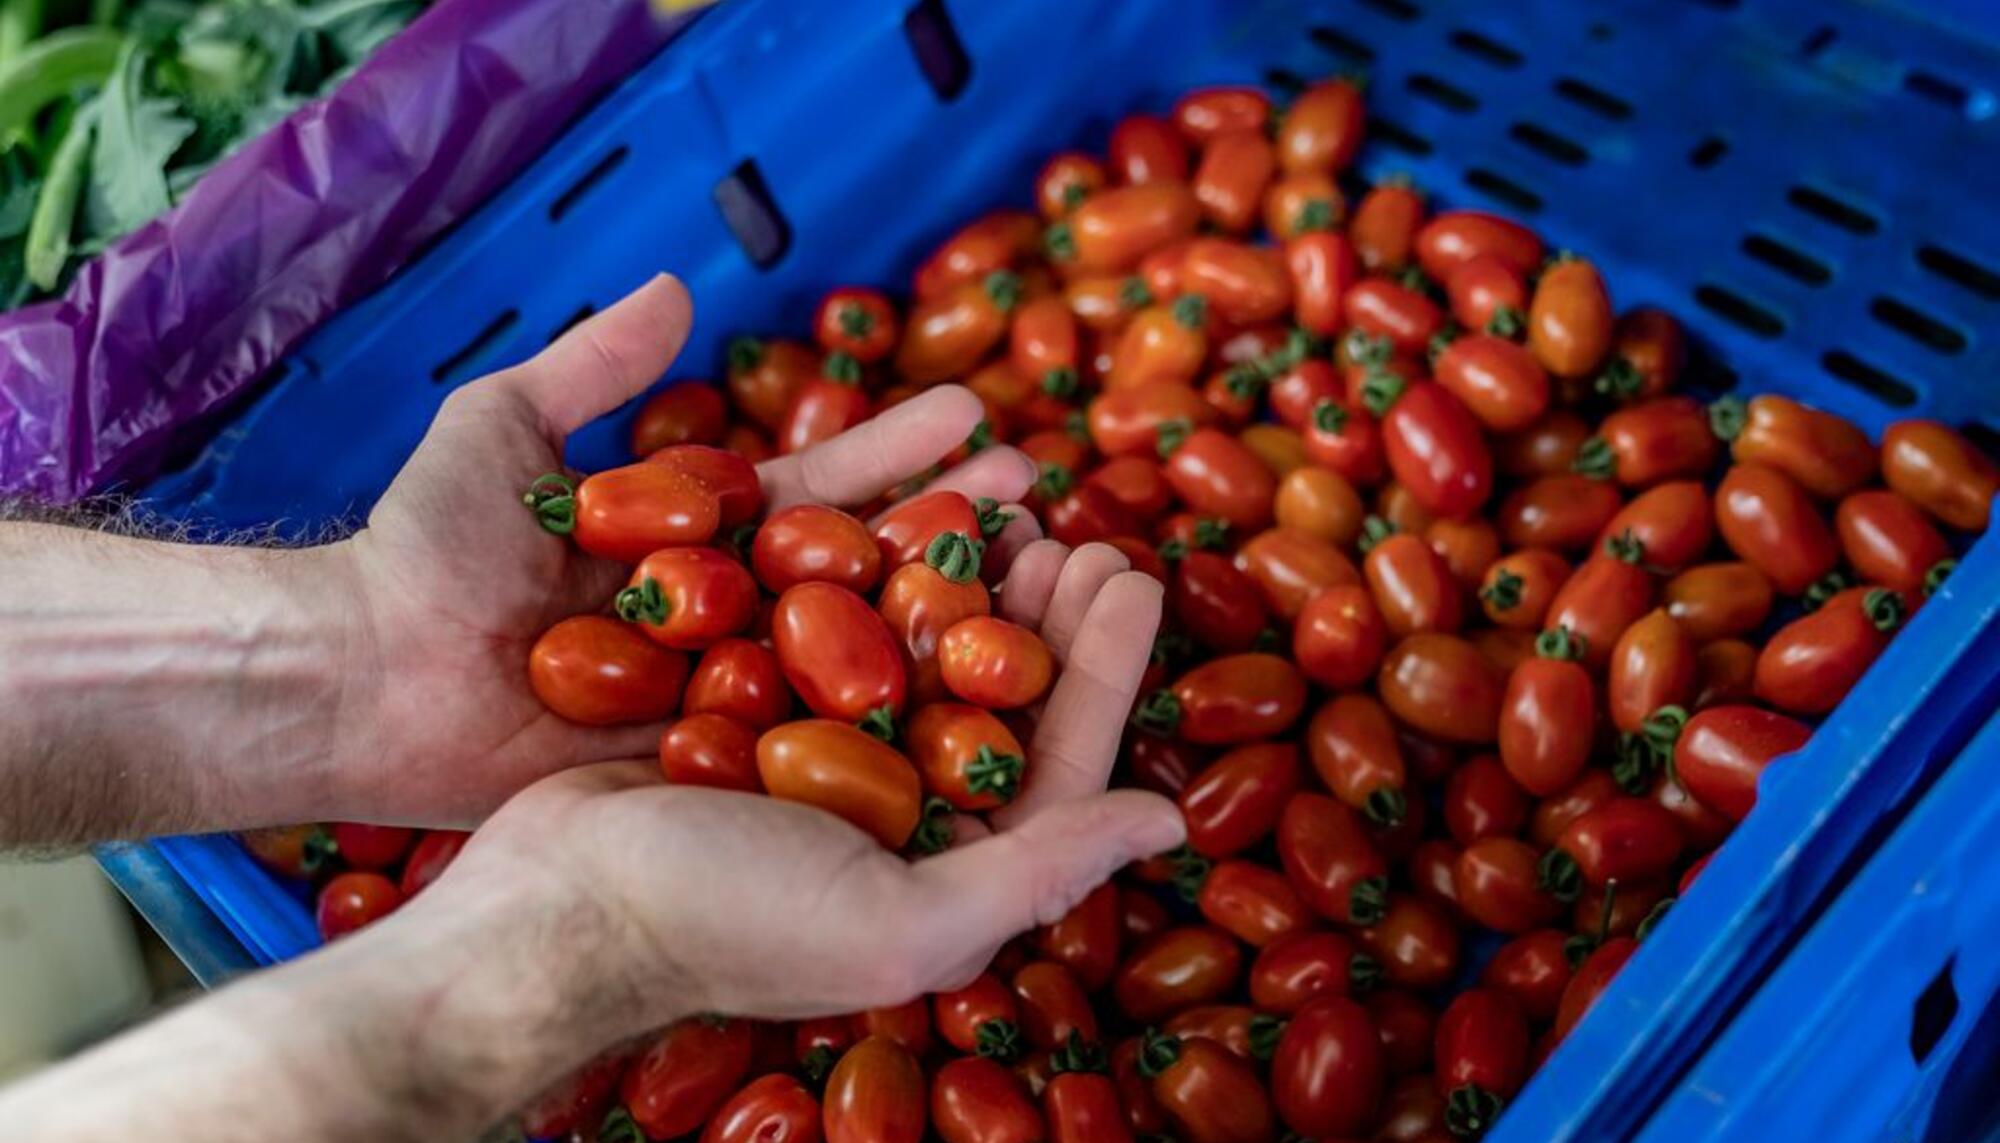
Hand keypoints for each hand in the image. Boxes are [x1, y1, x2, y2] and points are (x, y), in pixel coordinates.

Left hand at [324, 275, 1042, 824]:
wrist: (360, 678)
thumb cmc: (420, 551)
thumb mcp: (504, 429)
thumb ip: (592, 366)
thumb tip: (680, 287)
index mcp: (691, 541)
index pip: (818, 491)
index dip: (893, 452)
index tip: (972, 415)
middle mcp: (722, 620)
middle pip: (856, 575)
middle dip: (946, 532)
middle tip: (1037, 497)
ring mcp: (717, 699)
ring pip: (845, 662)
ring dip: (936, 627)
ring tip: (1029, 587)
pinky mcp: (698, 770)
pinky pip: (795, 751)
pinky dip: (874, 732)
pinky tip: (958, 711)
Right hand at [422, 544, 1178, 1031]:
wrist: (543, 900)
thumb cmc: (718, 922)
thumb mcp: (899, 919)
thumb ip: (1036, 872)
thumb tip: (1162, 823)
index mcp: (942, 869)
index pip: (1056, 760)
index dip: (1103, 667)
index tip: (1126, 572)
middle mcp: (892, 814)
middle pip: (994, 694)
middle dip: (1041, 607)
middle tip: (1067, 524)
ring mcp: (820, 758)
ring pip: (919, 646)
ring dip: (965, 572)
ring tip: (1001, 499)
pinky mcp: (749, 708)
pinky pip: (830, 624)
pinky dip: (869, 567)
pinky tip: (893, 509)